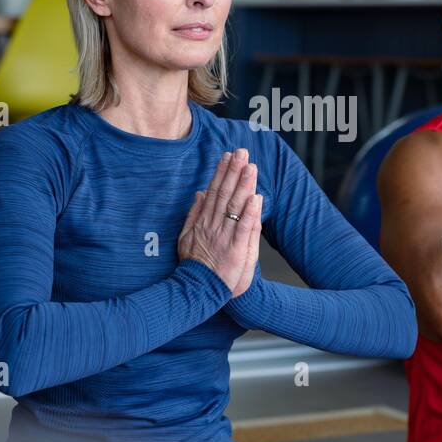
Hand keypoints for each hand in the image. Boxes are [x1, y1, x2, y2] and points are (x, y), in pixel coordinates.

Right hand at [178, 148, 262, 294]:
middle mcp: (213, 225)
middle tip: (242, 153)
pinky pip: (243, 229)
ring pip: (234, 207)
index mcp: (204, 221)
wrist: (196, 289)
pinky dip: (250, 214)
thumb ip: (194, 214)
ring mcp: (224, 237)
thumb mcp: (186, 236)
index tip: (228, 155)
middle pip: (225, 194)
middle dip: (234, 172)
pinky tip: (256, 198)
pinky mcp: (235, 250)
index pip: (214, 192)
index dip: (222, 173)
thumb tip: (199, 193)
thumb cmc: (194, 265)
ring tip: (251, 167)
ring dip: (243, 186)